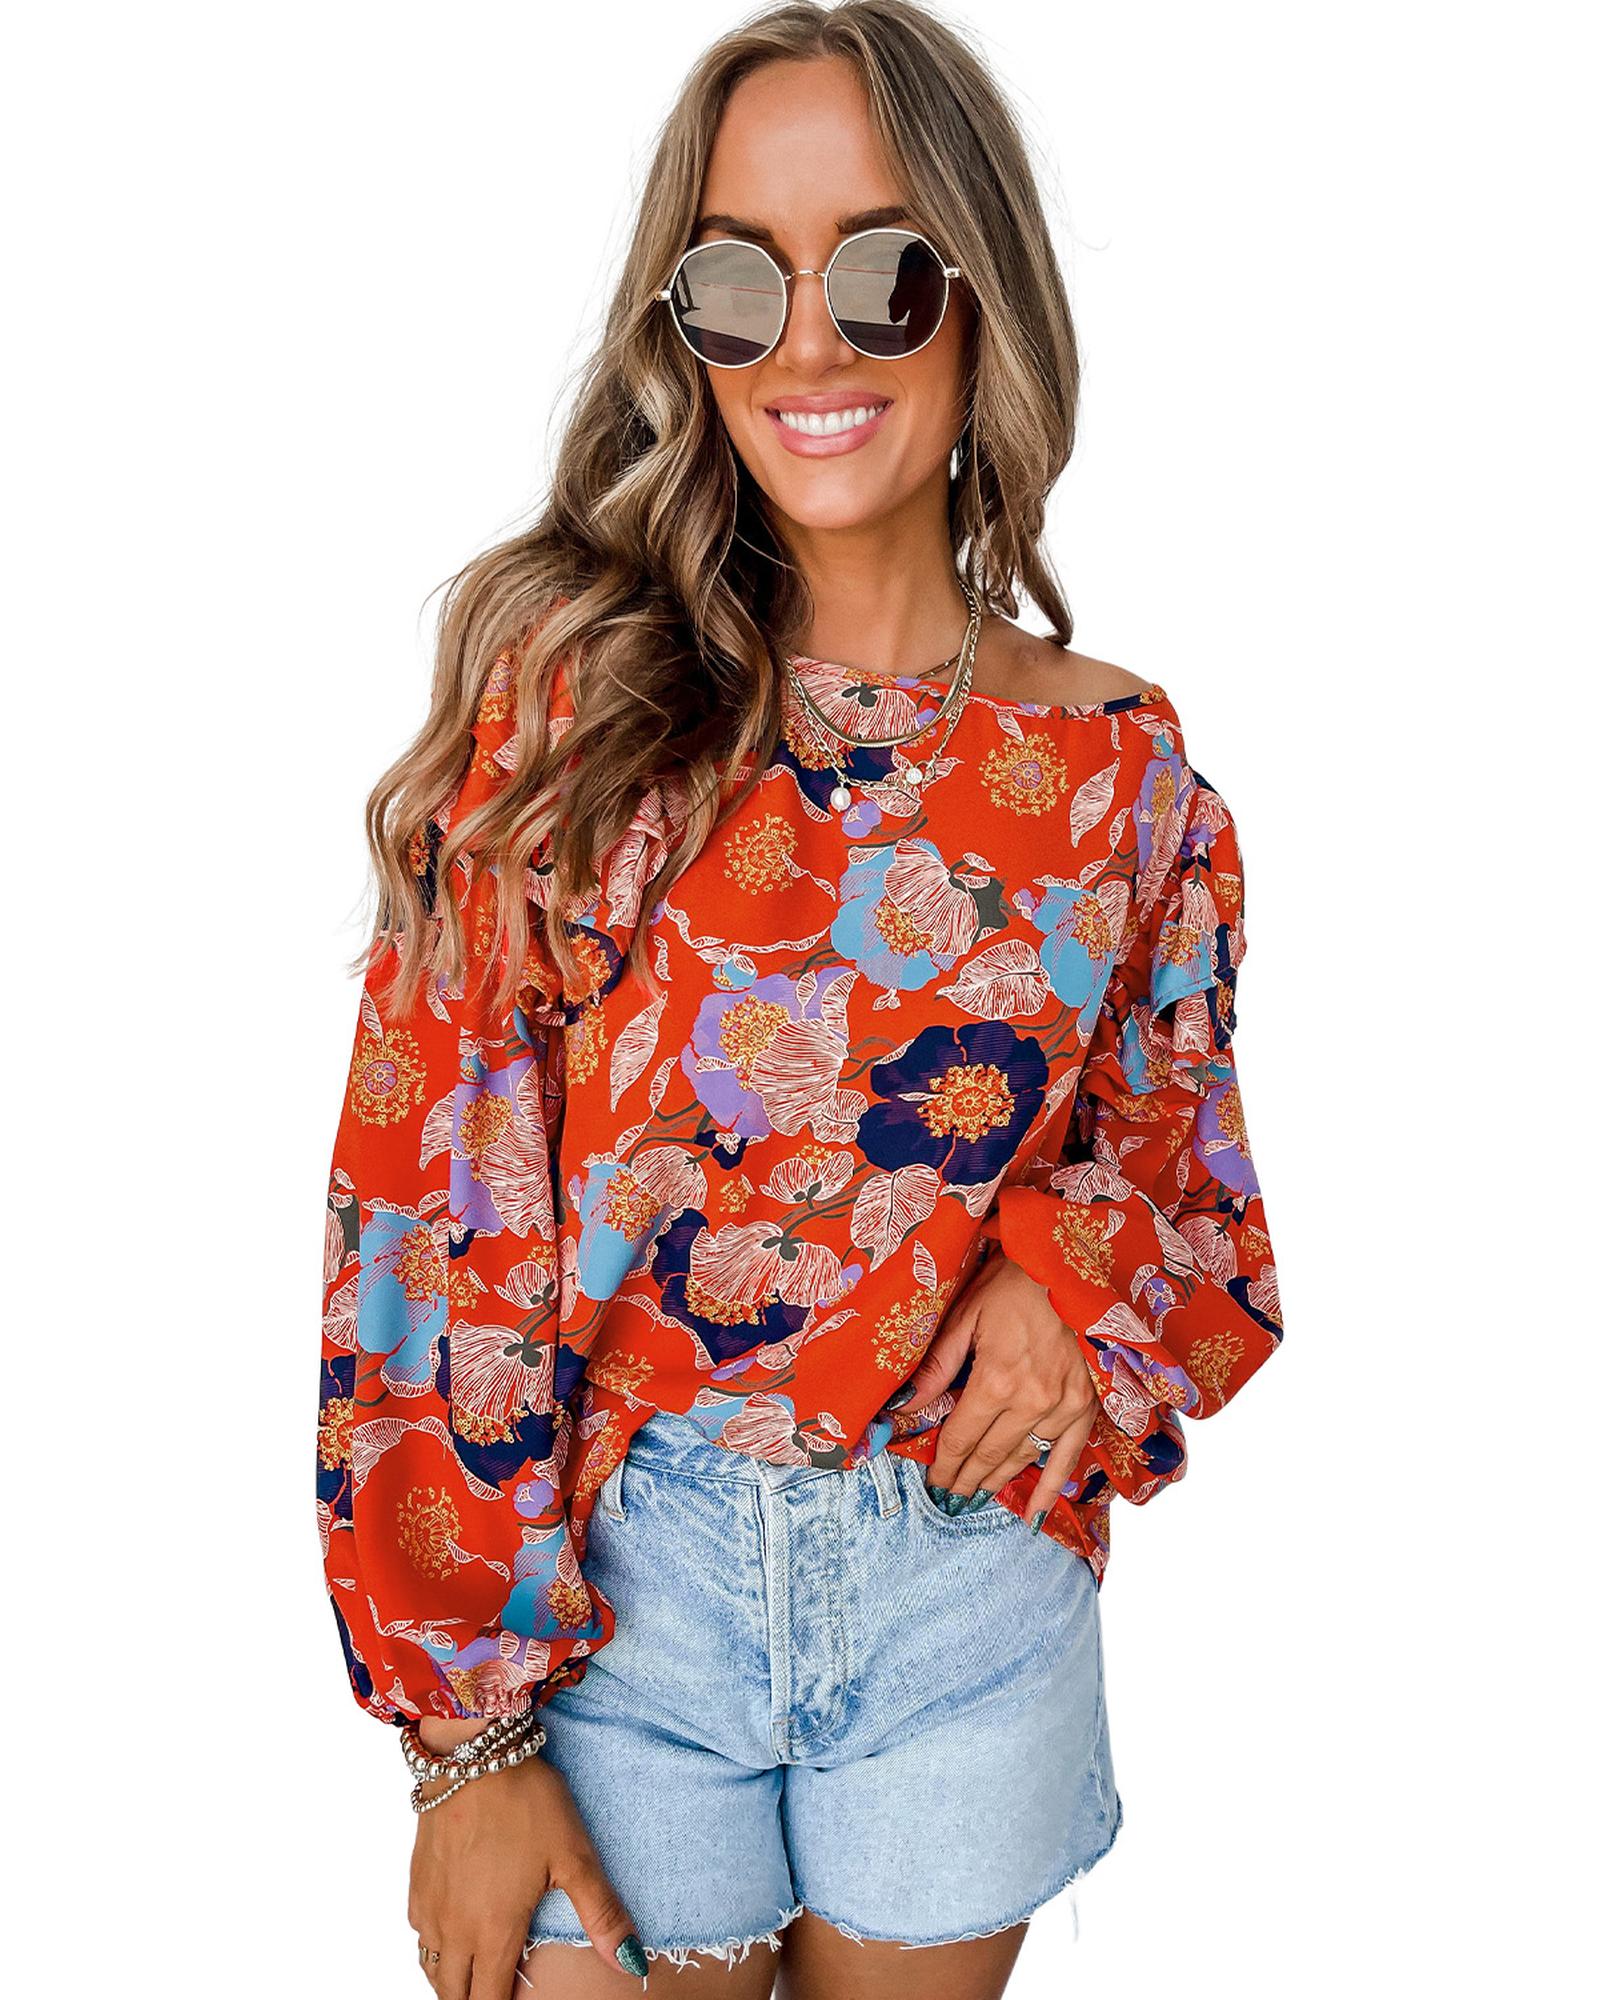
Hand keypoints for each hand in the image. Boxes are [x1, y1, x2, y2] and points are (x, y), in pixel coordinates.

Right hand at [408, 1726, 643, 1996]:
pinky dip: (435, 1946)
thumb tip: (631, 1962)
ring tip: (476, 1976)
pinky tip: (453, 1932)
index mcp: (494, 1931)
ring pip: (432, 1967)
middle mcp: (455, 1928)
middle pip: (454, 1994)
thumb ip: (601, 1915)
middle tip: (497, 1993)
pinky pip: (419, 1933)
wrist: (473, 1755)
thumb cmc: (526, 1801)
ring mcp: (431, 1905)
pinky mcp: (416, 1881)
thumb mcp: (574, 1856)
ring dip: (452, 1980)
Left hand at [899, 1248, 1099, 1523]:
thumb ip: (938, 1366)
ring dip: (997, 1480)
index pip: (961, 1437)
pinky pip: (1068, 1457)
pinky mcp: (1087, 1405)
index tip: (933, 1480)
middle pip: (989, 1454)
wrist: (1070, 1265)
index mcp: (996, 1381)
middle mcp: (1031, 1402)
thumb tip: (905, 1405)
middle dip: (964, 1478)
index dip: (944, 1463)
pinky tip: (1034, 1514)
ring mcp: (1064, 1407)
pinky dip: (1051, 1488)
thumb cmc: (1013, 1283)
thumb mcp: (966, 1315)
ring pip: (1023, 1458)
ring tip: (975, 1496)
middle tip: (948, 1496)